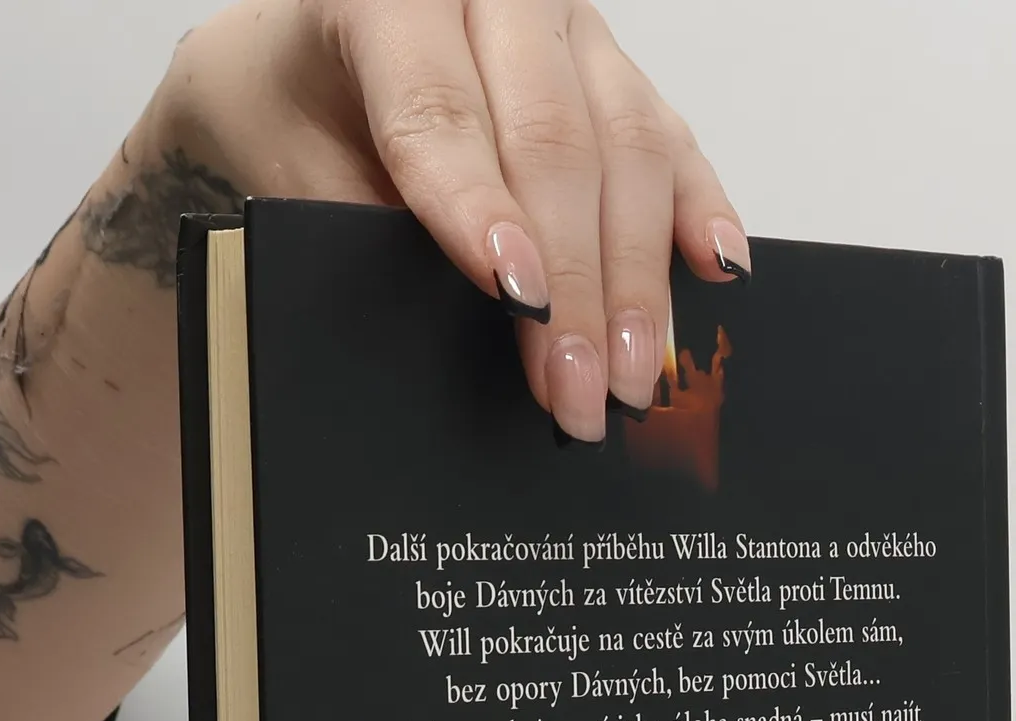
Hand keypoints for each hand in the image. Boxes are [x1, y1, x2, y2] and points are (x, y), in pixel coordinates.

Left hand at [150, 0, 749, 438]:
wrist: (302, 70)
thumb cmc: (299, 125)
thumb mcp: (301, 178)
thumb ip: (373, 235)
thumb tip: (468, 333)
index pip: (442, 111)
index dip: (481, 211)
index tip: (514, 299)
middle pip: (553, 140)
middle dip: (573, 283)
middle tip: (578, 389)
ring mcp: (567, 29)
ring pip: (627, 144)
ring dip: (638, 277)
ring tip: (633, 376)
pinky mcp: (614, 71)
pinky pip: (671, 140)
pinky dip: (699, 211)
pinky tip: (716, 273)